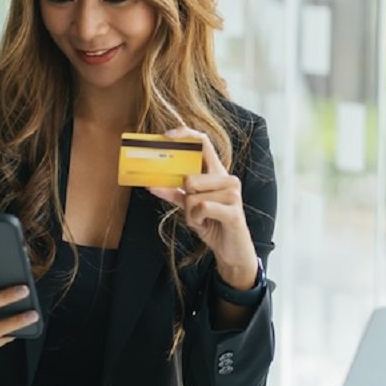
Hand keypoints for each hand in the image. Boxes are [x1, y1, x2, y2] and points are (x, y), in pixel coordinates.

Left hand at [146, 127, 257, 288]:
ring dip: (190, 214)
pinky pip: (201, 208)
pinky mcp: (234, 211)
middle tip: (193, 210)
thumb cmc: (212, 223)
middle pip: (190, 177)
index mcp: (217, 173)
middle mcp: (227, 179)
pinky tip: (206, 224)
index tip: (166, 136)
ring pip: (192, 196)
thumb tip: (151, 184)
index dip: (185, 135)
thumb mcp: (190, 207)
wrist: (232, 250)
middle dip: (185, 198)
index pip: (203, 142)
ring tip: (202, 220)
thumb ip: (174, 193)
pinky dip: (196, 220)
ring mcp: (233, 194)